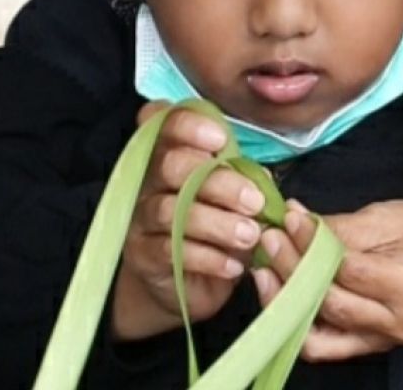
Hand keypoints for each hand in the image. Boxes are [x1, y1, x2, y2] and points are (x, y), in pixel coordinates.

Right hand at [111, 101, 267, 339]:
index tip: (221, 139)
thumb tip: (262, 179)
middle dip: (218, 181)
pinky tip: (233, 264)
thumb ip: (244, 177)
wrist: (187, 280)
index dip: (188, 124)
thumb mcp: (232, 194)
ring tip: (250, 235)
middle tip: (254, 201)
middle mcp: (148, 179)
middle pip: (171, 165)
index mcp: (170, 151)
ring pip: (170, 210)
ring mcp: (140, 217)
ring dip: (217, 223)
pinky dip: (207, 257)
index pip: (163, 121)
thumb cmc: (215, 223)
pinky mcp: (141, 255)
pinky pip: (169, 251)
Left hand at [252, 199, 402, 360]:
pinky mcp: (370, 347)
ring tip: (266, 267)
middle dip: (291, 269)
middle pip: (329, 303)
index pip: (347, 270)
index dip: (310, 245)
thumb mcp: (388, 216)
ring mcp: (384, 341)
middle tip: (270, 238)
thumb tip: (294, 223)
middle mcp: (398, 323)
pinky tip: (280, 292)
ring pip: (318, 334)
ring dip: (285, 301)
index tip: (288, 218)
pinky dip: (297, 322)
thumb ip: (341, 228)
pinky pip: (324, 345)